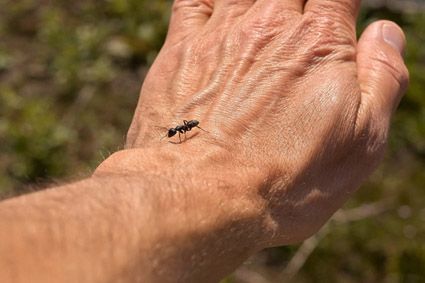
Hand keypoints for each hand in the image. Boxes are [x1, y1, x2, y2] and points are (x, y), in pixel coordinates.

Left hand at [117, 0, 407, 244]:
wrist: (201, 198)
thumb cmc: (285, 181)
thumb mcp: (360, 143)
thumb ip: (381, 79)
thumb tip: (384, 33)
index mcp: (320, 44)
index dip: (340, 5)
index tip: (337, 21)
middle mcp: (270, 27)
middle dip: (302, 4)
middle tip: (300, 26)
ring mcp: (222, 34)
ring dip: (258, 4)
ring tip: (264, 27)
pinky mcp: (181, 49)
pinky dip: (209, 1)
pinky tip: (218, 14)